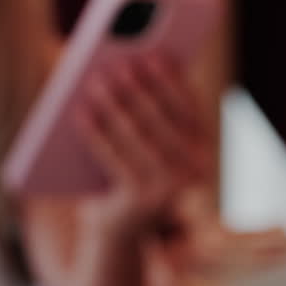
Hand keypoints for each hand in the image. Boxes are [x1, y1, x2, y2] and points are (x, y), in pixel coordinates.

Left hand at [76, 55, 212, 243]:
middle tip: (117, 65)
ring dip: (114, 105)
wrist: (119, 230)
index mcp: (204, 150)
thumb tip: (134, 65)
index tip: (153, 55)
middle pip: (162, 120)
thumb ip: (151, 110)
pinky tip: (81, 112)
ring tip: (96, 82)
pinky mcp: (140, 201)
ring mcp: (169, 189)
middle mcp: (195, 171)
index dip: (172, 80)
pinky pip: (114, 157)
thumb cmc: (131, 171)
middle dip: (138, 90)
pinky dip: (96, 132)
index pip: (190, 107)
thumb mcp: (148, 142)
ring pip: (137, 135)